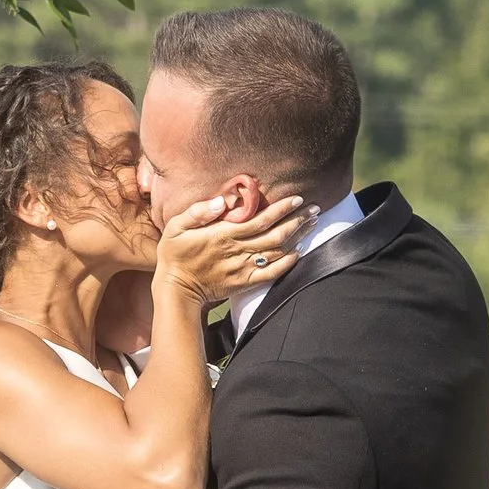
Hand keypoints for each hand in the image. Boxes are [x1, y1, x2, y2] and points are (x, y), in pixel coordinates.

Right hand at [156, 188, 303, 310]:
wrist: (177, 290)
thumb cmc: (174, 255)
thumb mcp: (175, 227)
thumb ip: (197, 212)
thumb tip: (219, 201)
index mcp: (224, 234)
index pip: (260, 219)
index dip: (281, 209)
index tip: (298, 198)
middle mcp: (238, 250)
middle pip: (276, 234)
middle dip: (298, 220)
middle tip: (314, 209)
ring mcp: (243, 268)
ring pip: (277, 251)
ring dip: (297, 237)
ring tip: (312, 224)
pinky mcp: (245, 282)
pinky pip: (272, 273)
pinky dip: (288, 263)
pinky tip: (299, 253)